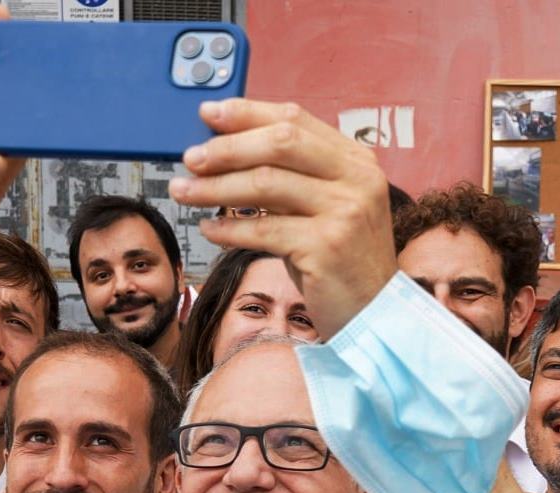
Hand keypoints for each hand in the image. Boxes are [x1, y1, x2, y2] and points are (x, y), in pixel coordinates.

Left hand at [169, 99, 396, 338]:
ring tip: (185, 192)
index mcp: (356, 161)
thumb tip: (226, 150)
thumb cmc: (340, 260)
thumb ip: (291, 176)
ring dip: (215, 187)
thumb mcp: (324, 207)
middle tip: (190, 158)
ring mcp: (345, 212)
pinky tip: (210, 228)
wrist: (373, 313)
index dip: (247, 113)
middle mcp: (357, 179)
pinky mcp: (327, 247)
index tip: (208, 115)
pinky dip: (229, 228)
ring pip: (265, 183)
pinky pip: (264, 230)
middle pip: (280, 143)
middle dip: (227, 148)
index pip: (296, 120)